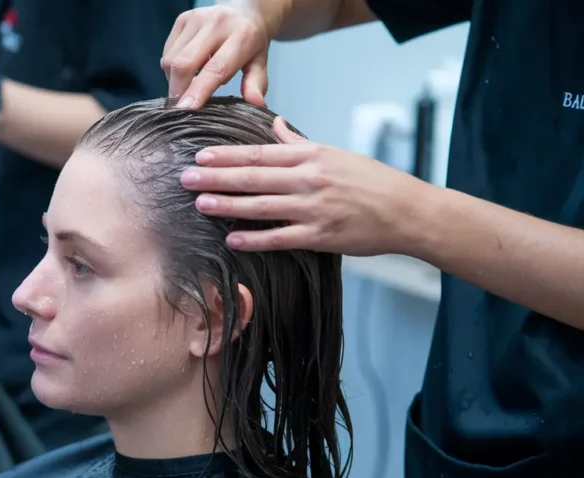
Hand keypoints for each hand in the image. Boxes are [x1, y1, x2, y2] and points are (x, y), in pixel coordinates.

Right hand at [161, 3, 278, 108]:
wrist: (243, 10)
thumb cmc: (250, 42)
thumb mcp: (259, 62)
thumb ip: (256, 83)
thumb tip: (257, 104)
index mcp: (242, 36)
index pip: (216, 68)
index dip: (199, 89)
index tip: (186, 109)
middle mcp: (218, 23)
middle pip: (185, 64)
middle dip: (178, 91)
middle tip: (182, 108)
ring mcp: (197, 18)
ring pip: (171, 60)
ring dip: (174, 80)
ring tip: (190, 83)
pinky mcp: (182, 18)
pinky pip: (167, 53)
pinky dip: (172, 68)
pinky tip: (188, 68)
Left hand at [181, 116, 431, 255]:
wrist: (407, 211)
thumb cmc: (371, 180)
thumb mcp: (335, 152)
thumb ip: (300, 143)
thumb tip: (277, 123)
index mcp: (311, 156)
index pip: (259, 153)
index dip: (226, 155)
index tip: (199, 155)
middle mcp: (309, 179)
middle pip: (253, 176)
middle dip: (215, 177)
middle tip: (185, 178)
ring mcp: (314, 208)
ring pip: (261, 206)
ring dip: (227, 205)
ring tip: (200, 204)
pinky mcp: (321, 236)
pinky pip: (280, 238)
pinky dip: (255, 239)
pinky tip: (232, 239)